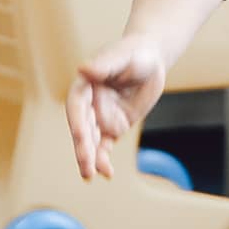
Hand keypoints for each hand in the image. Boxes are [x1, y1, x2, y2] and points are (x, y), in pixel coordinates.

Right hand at [70, 37, 167, 181]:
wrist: (151, 60)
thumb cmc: (135, 53)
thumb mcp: (123, 56)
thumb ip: (104, 65)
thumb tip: (83, 68)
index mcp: (85, 85)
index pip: (77, 106)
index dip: (77, 121)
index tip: (81, 136)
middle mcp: (89, 104)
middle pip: (82, 129)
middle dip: (83, 148)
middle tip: (86, 167)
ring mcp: (100, 117)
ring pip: (91, 141)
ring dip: (90, 159)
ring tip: (91, 176)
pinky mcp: (113, 127)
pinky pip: (105, 146)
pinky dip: (104, 159)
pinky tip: (106, 173)